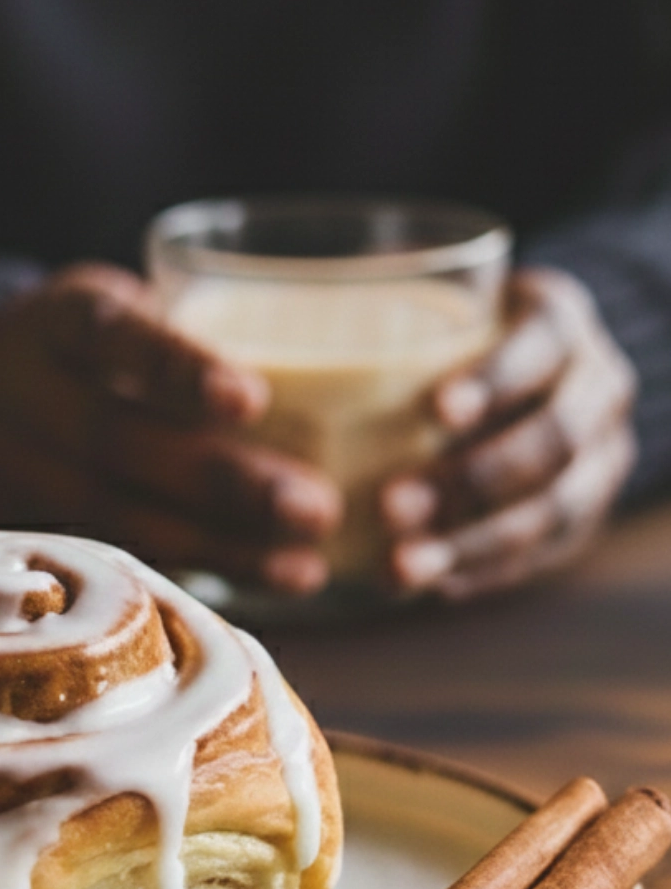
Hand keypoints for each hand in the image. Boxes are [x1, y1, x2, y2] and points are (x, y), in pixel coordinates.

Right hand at [0, 263, 340, 591]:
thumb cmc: (97, 343)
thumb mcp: (126, 307)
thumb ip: (191, 337)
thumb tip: (343, 385)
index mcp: (57, 318)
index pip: (113, 335)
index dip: (179, 368)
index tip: (253, 398)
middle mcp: (20, 393)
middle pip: (116, 441)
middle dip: (223, 482)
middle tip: (315, 508)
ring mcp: (10, 468)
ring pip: (115, 516)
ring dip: (220, 546)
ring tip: (307, 565)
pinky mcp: (25, 528)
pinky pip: (112, 556)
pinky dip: (191, 572)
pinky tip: (261, 583)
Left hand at [381, 267, 637, 601]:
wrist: (537, 370)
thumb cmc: (454, 330)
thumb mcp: (437, 302)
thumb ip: (386, 306)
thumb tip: (285, 326)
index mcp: (562, 322)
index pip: (543, 347)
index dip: (495, 380)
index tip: (436, 411)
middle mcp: (599, 388)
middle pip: (553, 440)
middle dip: (471, 480)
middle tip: (392, 506)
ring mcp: (604, 456)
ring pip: (556, 509)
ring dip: (473, 543)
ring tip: (402, 567)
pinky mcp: (590, 514)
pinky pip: (547, 553)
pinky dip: (487, 571)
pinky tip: (432, 586)